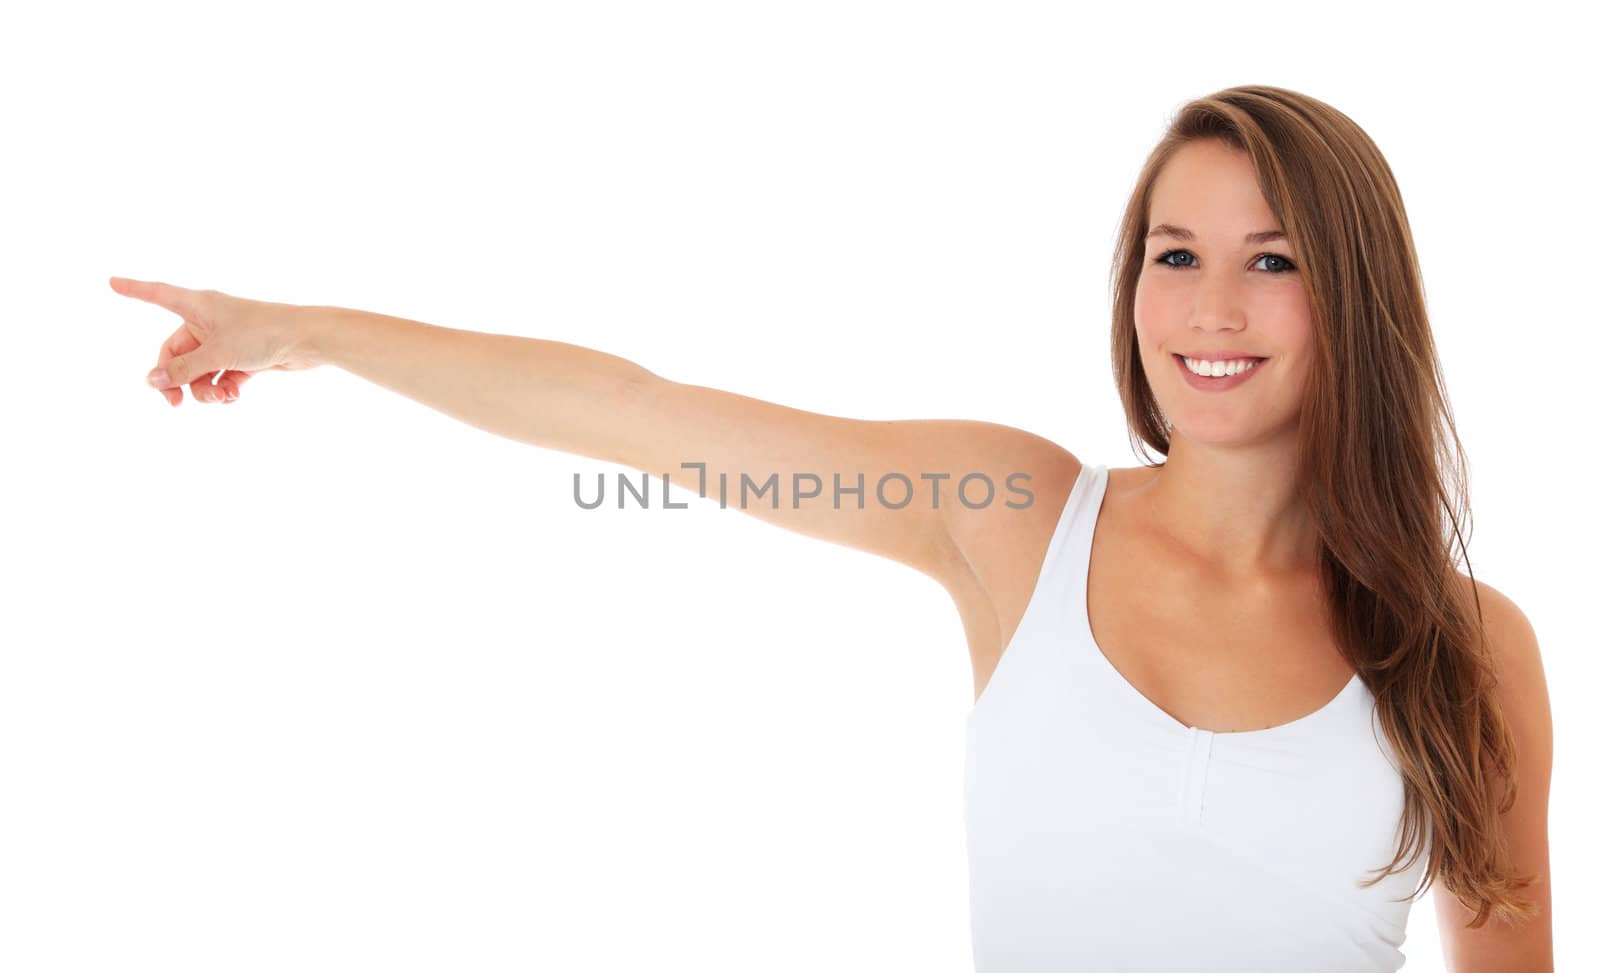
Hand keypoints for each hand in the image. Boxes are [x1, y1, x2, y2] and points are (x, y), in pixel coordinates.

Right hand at [111, 276, 320, 406]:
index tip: (111, 282)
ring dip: (205, 388)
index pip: (157, 295)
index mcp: (197, 305)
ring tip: (222, 397)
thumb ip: (184, 369)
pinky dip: (223, 388)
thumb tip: (152, 380)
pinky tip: (234, 396)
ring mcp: (226, 339)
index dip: (134, 290)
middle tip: (176, 404)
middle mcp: (208, 320)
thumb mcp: (217, 353)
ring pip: (200, 370)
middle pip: (176, 353)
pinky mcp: (243, 357)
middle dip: (178, 380)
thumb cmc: (263, 333)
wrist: (308, 339)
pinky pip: (220, 376)